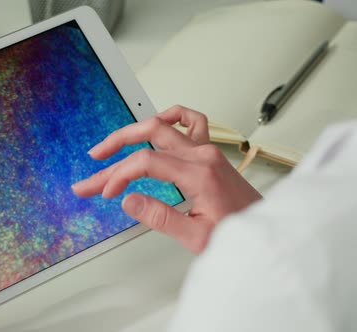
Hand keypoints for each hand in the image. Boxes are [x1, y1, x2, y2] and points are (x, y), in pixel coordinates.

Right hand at [72, 105, 261, 252]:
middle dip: (115, 147)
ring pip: (163, 126)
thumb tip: (128, 200)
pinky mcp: (210, 152)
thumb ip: (160, 217)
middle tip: (93, 161)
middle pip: (149, 136)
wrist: (265, 231)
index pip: (147, 162)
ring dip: (133, 132)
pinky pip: (191, 121)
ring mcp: (207, 150)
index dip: (120, 175)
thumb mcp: (196, 237)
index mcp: (199, 174)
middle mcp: (202, 155)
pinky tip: (156, 124)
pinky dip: (170, 117)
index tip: (107, 192)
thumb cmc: (237, 234)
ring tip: (112, 143)